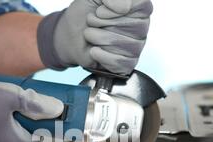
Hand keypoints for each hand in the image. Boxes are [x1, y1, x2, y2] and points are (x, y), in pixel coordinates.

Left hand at [37, 0, 152, 74]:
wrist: (71, 34)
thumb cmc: (86, 12)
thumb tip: (124, 8)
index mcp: (138, 7)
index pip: (141, 6)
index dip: (115, 10)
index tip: (99, 11)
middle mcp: (141, 26)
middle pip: (134, 27)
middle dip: (103, 24)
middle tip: (92, 22)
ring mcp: (136, 46)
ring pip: (125, 45)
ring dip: (99, 39)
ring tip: (91, 35)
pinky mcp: (127, 64)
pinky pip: (120, 62)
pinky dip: (102, 56)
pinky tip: (94, 51)